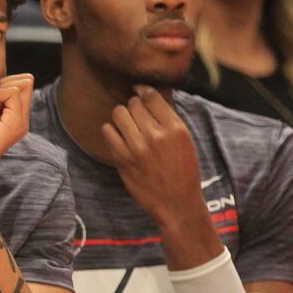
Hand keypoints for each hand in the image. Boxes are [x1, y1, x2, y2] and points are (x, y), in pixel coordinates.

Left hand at [101, 86, 203, 224]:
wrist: (176, 201)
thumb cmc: (183, 170)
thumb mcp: (185, 141)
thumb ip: (168, 119)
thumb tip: (149, 94)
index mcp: (175, 128)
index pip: (152, 96)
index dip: (143, 91)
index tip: (139, 91)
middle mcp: (156, 135)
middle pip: (133, 103)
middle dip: (133, 107)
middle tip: (137, 117)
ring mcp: (137, 147)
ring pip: (119, 113)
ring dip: (121, 117)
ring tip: (127, 126)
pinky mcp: (122, 158)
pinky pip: (107, 131)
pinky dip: (111, 131)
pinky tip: (118, 137)